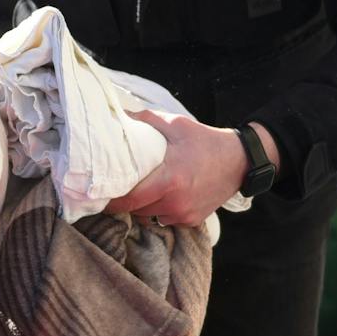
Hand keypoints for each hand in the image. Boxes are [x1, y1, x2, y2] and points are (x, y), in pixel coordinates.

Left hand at [108, 112, 278, 227]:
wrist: (240, 162)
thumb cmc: (205, 141)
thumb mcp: (176, 124)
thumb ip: (144, 120)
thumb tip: (117, 114)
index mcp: (169, 178)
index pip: (129, 199)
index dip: (110, 200)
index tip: (96, 194)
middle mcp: (175, 201)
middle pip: (135, 209)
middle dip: (124, 200)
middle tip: (115, 187)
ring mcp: (184, 214)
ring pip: (149, 216)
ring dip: (142, 206)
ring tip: (142, 188)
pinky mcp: (191, 221)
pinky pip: (165, 218)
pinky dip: (159, 209)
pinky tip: (164, 194)